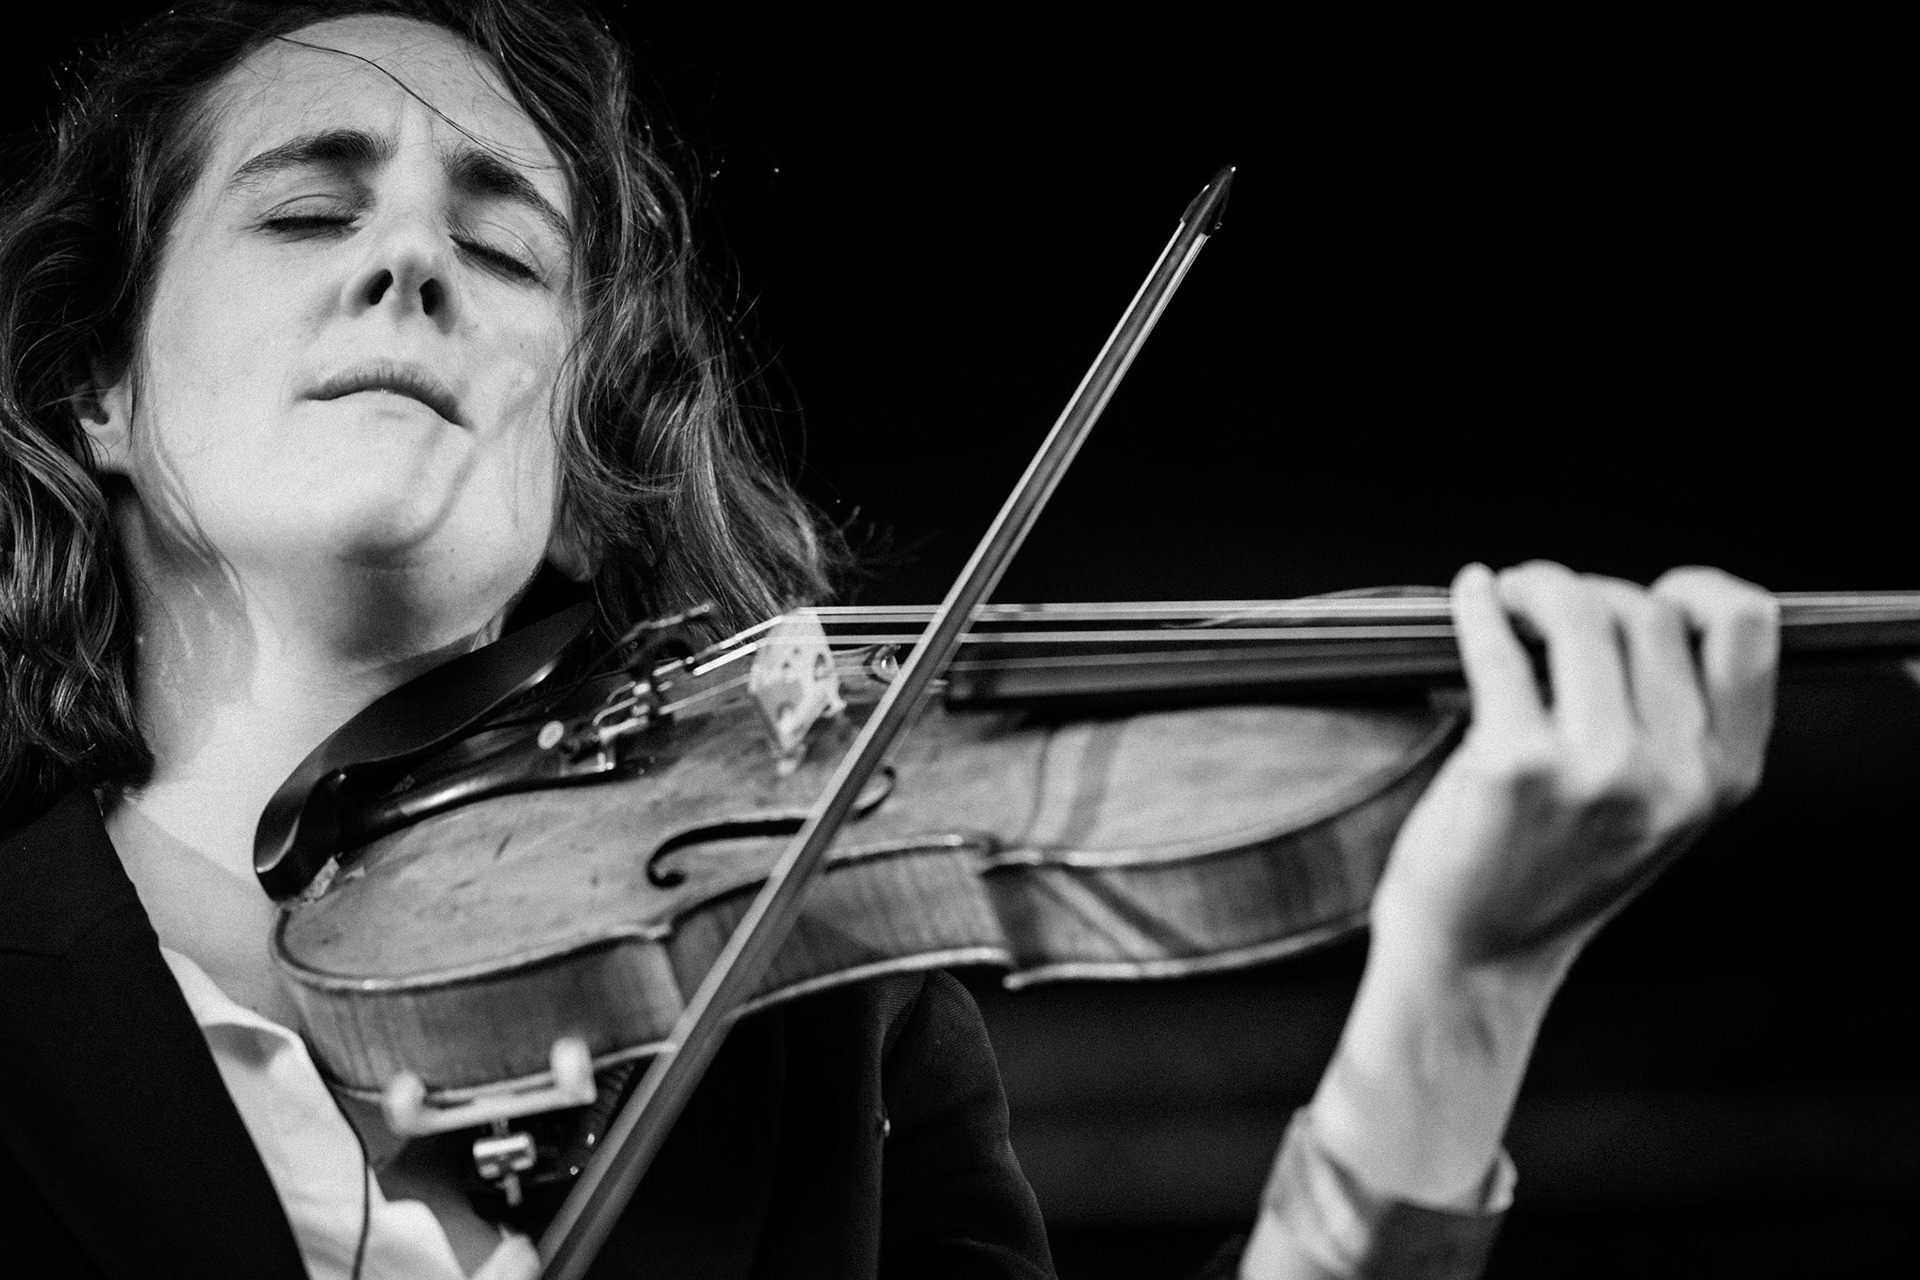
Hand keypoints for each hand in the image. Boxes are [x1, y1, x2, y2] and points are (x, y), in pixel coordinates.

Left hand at [1293, 561, 1777, 1222]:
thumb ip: (1675, 726)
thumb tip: (1644, 609)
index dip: (1697, 590)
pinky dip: (1477, 606)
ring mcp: (1596, 769)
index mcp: (1720, 778)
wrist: (1476, 957)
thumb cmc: (1549, 874)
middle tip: (1539, 599)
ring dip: (1534, 587)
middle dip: (1587, 591)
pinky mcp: (1516, 764)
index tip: (1651, 590)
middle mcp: (1672, 773)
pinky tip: (1469, 596)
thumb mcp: (1654, 812)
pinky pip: (1498, 647)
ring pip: (1578, 611)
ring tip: (1506, 597)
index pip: (1747, 631)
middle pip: (1645, 610)